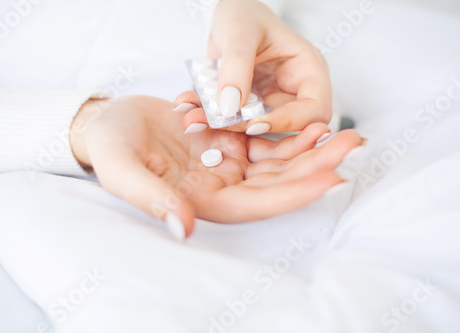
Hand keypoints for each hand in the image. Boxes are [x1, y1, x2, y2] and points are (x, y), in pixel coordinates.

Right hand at [70, 96, 360, 239]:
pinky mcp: (228, 140)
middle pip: (277, 184)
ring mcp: (226, 163)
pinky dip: (287, 131)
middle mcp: (221, 186)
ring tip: (340, 130)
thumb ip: (151, 199)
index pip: (257, 204)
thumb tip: (184, 228)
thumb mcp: (122, 170)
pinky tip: (307, 118)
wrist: (108, 122)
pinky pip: (264, 138)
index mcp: (201, 202)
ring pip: (277, 161)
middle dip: (315, 166)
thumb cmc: (110, 148)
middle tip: (351, 145)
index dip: (294, 193)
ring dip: (308, 148)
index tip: (329, 176)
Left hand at [176, 0, 331, 134]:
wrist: (226, 18)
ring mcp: (273, 101)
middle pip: (287, 126)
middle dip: (250, 128)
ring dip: (226, 127)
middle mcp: (295, 90)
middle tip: (218, 122)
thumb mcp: (240, 33)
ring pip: (256, 128)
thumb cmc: (243, 15)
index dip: (289, 121)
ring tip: (194, 117)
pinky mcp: (251, 108)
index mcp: (308, 70)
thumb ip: (236, 66)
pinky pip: (235, 121)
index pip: (315, 109)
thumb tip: (231, 106)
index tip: (254, 123)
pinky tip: (191, 112)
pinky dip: (213, 119)